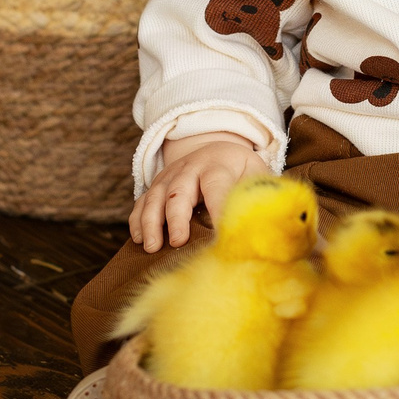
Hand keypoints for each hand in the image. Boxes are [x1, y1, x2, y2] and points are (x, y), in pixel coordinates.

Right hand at [131, 131, 264, 251]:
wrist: (219, 151)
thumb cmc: (241, 171)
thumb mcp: (256, 175)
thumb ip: (257, 195)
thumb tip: (260, 226)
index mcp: (218, 165)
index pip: (216, 186)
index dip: (217, 208)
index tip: (220, 236)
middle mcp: (190, 167)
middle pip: (179, 191)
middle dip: (176, 218)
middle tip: (178, 242)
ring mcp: (170, 176)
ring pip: (155, 196)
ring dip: (151, 222)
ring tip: (152, 247)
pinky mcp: (157, 186)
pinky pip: (142, 202)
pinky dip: (138, 220)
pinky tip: (139, 240)